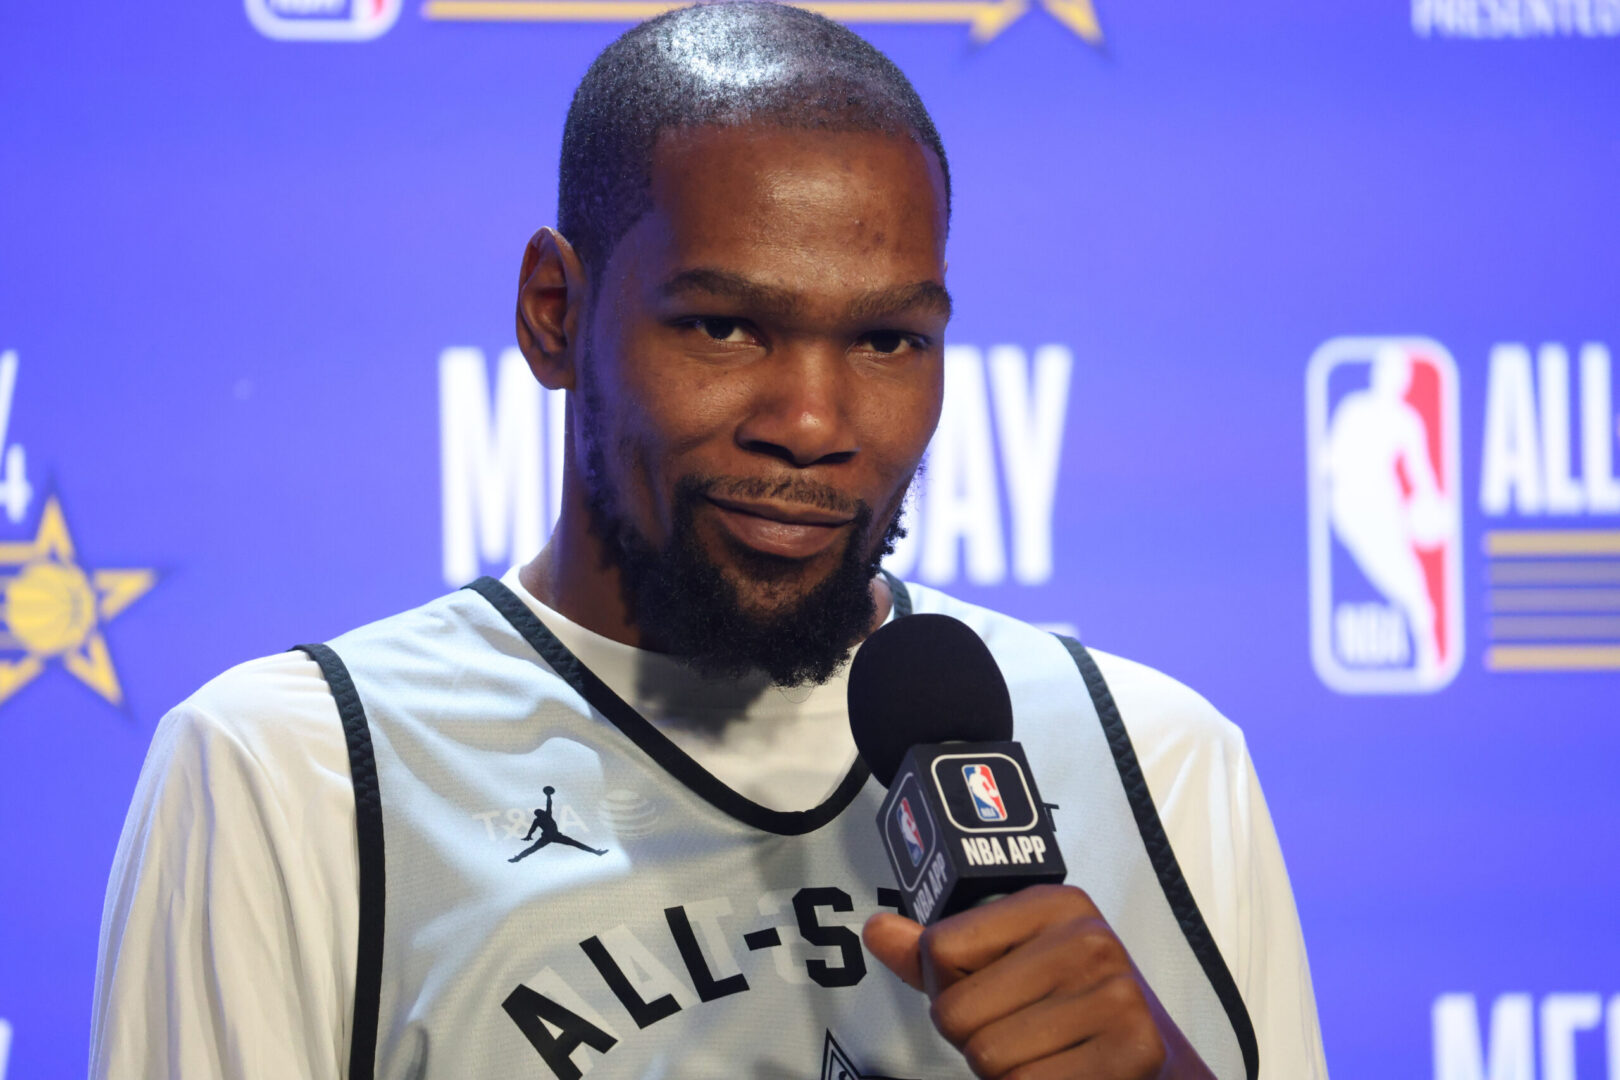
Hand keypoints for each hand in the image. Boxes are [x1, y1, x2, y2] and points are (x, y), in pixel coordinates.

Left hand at [862, 884, 1213, 1079]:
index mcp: (1052, 905)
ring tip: (1047, 1056)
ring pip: (988, 1057)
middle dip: (975, 1040)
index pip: (939, 950)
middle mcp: (1088, 939)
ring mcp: (1115, 993)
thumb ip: (941, 954)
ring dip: (1006, 1074)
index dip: (947, 989)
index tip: (991, 994)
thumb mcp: (1009, 968)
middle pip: (956, 1012)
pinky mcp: (1133, 1050)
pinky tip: (1067, 1075)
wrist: (1161, 1065)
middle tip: (1024, 1036)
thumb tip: (878, 929)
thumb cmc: (1073, 1014)